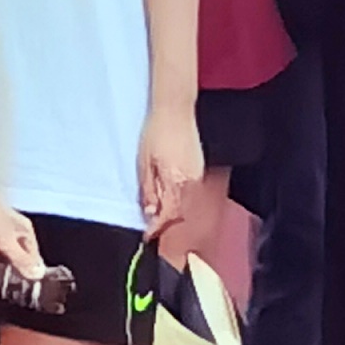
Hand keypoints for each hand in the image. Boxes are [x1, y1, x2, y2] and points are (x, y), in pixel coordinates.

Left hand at [137, 102, 205, 241]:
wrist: (175, 110)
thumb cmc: (156, 133)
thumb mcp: (144, 162)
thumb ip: (149, 190)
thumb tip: (150, 213)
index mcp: (176, 181)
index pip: (168, 214)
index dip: (157, 228)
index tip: (148, 235)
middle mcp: (191, 182)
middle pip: (179, 211)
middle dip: (165, 222)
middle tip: (151, 227)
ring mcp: (197, 175)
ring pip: (185, 202)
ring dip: (171, 210)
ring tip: (157, 213)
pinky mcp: (199, 168)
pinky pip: (189, 191)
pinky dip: (178, 197)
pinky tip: (168, 194)